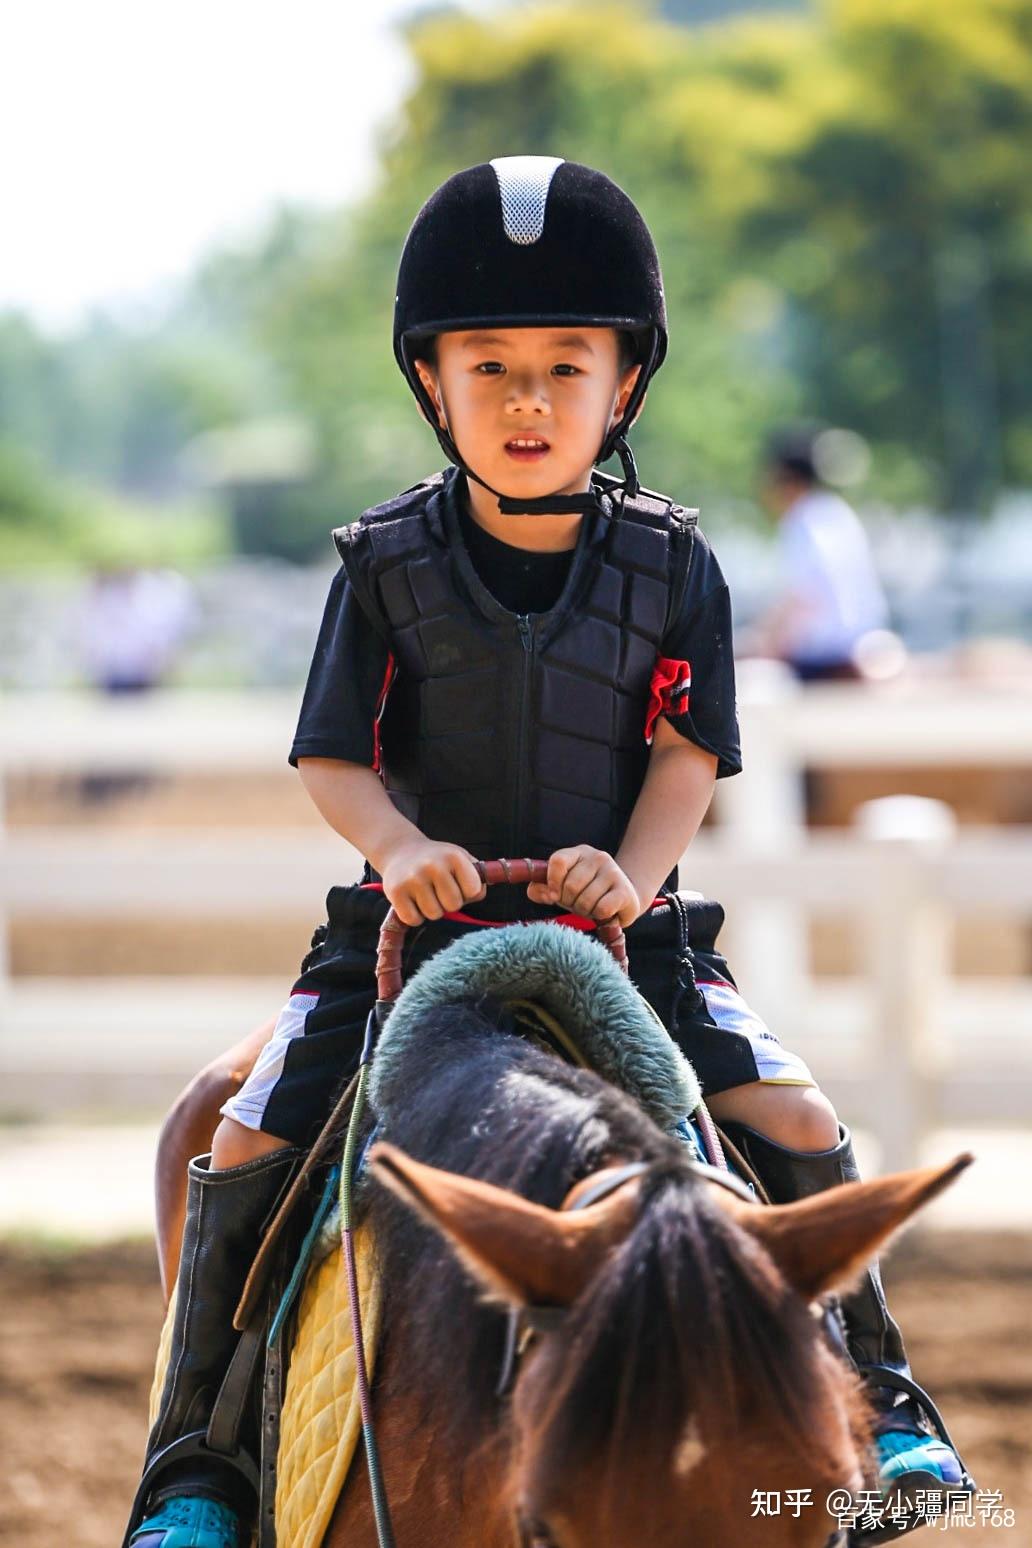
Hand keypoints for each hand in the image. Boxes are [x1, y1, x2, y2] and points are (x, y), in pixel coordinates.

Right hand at [380, 839, 485, 926]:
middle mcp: (433, 865)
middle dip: (448, 903)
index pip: (474, 891)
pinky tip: (412, 900)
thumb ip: (477, 877)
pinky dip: (414, 916)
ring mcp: (413, 878)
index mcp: (454, 856)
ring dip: (431, 909)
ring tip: (425, 893)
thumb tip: (479, 894)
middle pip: (453, 905)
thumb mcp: (460, 859)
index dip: (467, 893)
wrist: (400, 850)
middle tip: (438, 890)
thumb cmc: (437, 860)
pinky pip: (413, 919)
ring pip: (434, 914)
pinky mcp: (395, 891)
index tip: (458, 884)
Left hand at [525, 846, 640, 927]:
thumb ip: (541, 890)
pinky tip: (605, 912)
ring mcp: (613, 872)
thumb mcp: (561, 890)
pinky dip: (599, 916)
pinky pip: (602, 909)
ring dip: (585, 911)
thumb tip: (541, 892)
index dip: (552, 882)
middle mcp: (598, 857)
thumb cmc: (586, 893)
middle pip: (570, 886)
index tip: (553, 896)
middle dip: (570, 902)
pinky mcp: (624, 891)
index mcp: (578, 853)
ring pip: (585, 900)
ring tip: (592, 908)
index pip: (558, 861)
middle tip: (578, 904)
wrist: (624, 900)